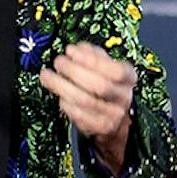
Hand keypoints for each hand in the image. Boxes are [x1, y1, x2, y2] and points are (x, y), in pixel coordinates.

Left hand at [40, 42, 136, 168]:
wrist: (113, 118)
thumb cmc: (106, 87)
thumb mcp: (105, 66)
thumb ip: (92, 54)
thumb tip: (76, 49)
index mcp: (128, 78)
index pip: (116, 70)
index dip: (92, 60)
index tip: (71, 51)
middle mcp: (123, 97)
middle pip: (100, 85)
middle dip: (74, 71)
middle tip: (58, 62)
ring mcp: (113, 115)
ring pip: (86, 101)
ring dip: (62, 86)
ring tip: (47, 76)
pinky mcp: (100, 128)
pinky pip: (79, 115)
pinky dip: (65, 103)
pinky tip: (59, 95)